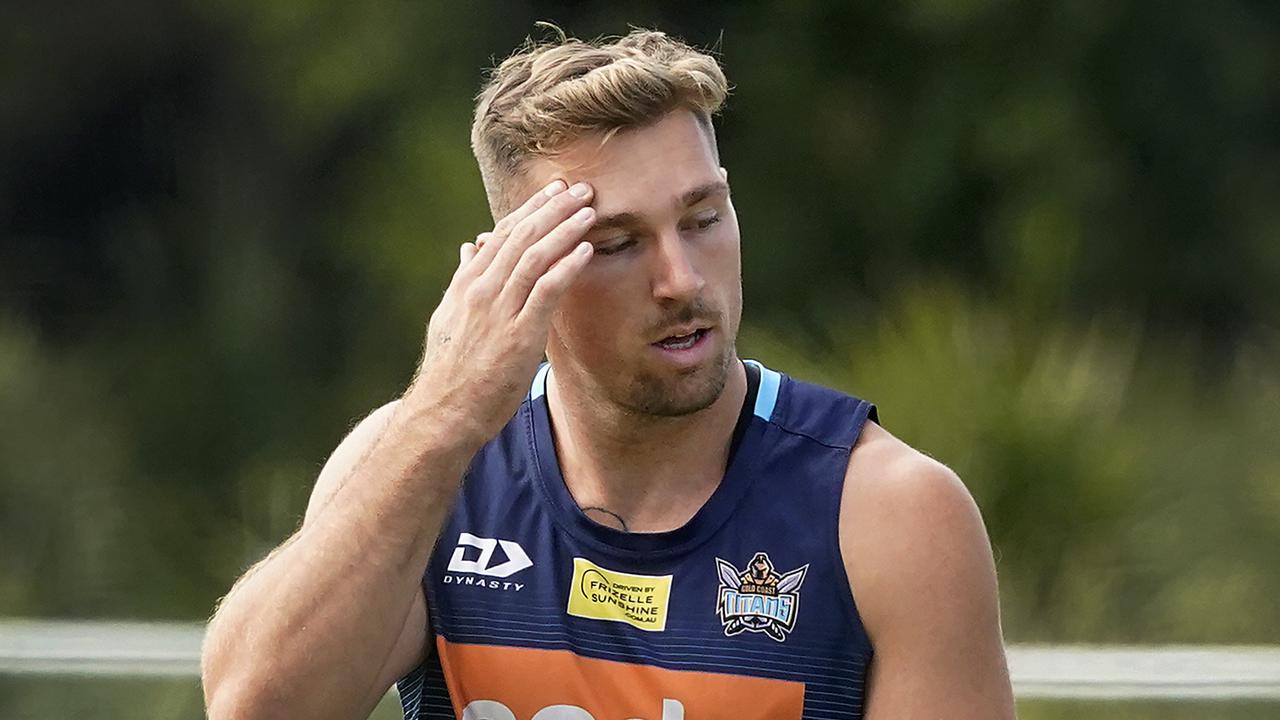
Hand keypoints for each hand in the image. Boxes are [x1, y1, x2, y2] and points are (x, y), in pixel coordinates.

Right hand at [404, 179, 595, 446]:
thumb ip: (462, 280)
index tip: (554, 192)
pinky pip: (545, 291)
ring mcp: (498, 312)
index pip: (502, 235)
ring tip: (589, 210)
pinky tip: (585, 249)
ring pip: (534, 256)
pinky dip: (566, 266)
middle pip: (520, 236)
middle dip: (552, 209)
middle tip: (581, 189)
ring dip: (564, 229)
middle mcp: (481, 290)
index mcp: (466, 284)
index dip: (530, 210)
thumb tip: (469, 246)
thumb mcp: (450, 317)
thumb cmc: (450, 372)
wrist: (442, 414)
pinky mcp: (517, 336)